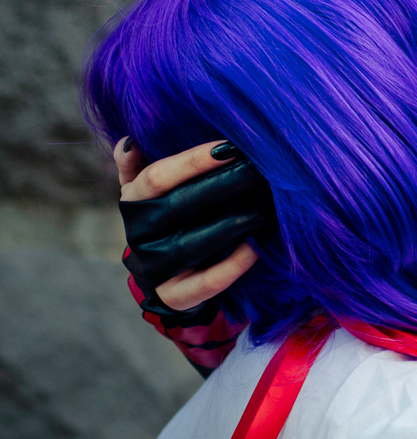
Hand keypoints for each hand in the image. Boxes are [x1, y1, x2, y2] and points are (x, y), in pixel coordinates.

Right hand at [115, 137, 264, 309]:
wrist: (170, 270)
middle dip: (222, 186)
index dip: (192, 161)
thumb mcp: (149, 187)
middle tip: (259, 171)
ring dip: (231, 225)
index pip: (156, 177)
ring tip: (265, 207)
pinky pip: (204, 283)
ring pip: (191, 245)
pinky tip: (255, 247)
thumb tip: (129, 143)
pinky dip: (231, 266)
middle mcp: (138, 235)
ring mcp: (154, 267)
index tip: (231, 147)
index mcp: (133, 202)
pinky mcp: (174, 295)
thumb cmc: (170, 213)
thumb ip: (138, 162)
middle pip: (178, 207)